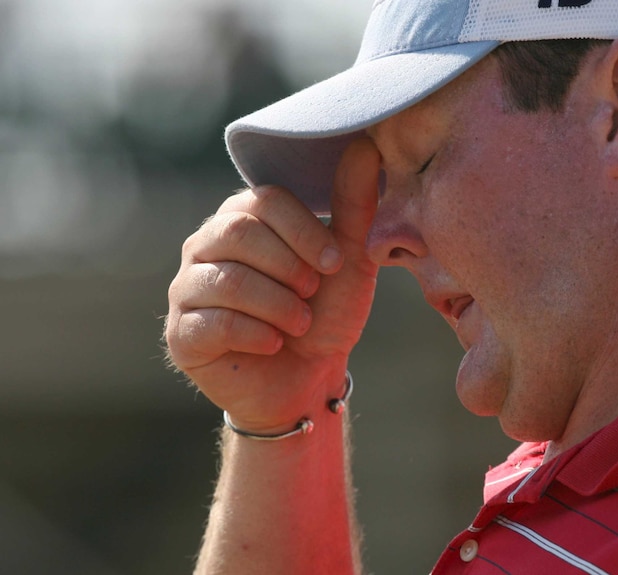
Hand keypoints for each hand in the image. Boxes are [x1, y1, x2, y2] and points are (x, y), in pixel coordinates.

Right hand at [164, 138, 380, 433]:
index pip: (263, 200)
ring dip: (278, 305)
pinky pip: (211, 323)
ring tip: (300, 322)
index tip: (334, 263)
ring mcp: (187, 289)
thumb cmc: (324, 311)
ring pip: (226, 280)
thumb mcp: (346, 258)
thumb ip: (353, 204)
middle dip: (289, 267)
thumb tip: (365, 145)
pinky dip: (255, 334)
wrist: (308, 377)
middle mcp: (205, 246)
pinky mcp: (181, 334)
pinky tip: (274, 344)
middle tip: (312, 293)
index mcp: (241, 219)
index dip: (304, 232)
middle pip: (238, 232)